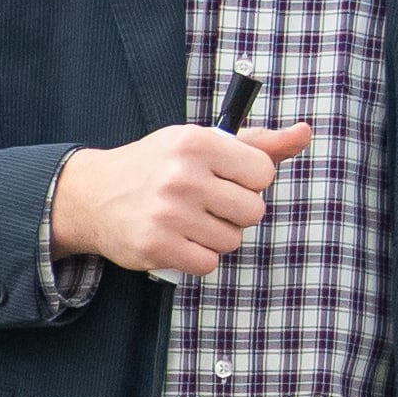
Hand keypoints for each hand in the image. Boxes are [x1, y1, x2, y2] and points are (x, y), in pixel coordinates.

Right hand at [52, 119, 314, 277]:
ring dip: (215, 237)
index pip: (263, 173)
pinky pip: (207, 264)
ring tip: (188, 222)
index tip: (222, 179)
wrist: (92, 195)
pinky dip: (197, 258)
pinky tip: (177, 241)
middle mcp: (182, 176)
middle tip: (205, 204)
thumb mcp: (202, 143)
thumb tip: (305, 132)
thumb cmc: (158, 166)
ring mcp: (168, 213)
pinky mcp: (156, 246)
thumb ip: (258, 143)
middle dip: (234, 213)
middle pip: (253, 211)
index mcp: (197, 143)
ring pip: (232, 241)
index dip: (247, 181)